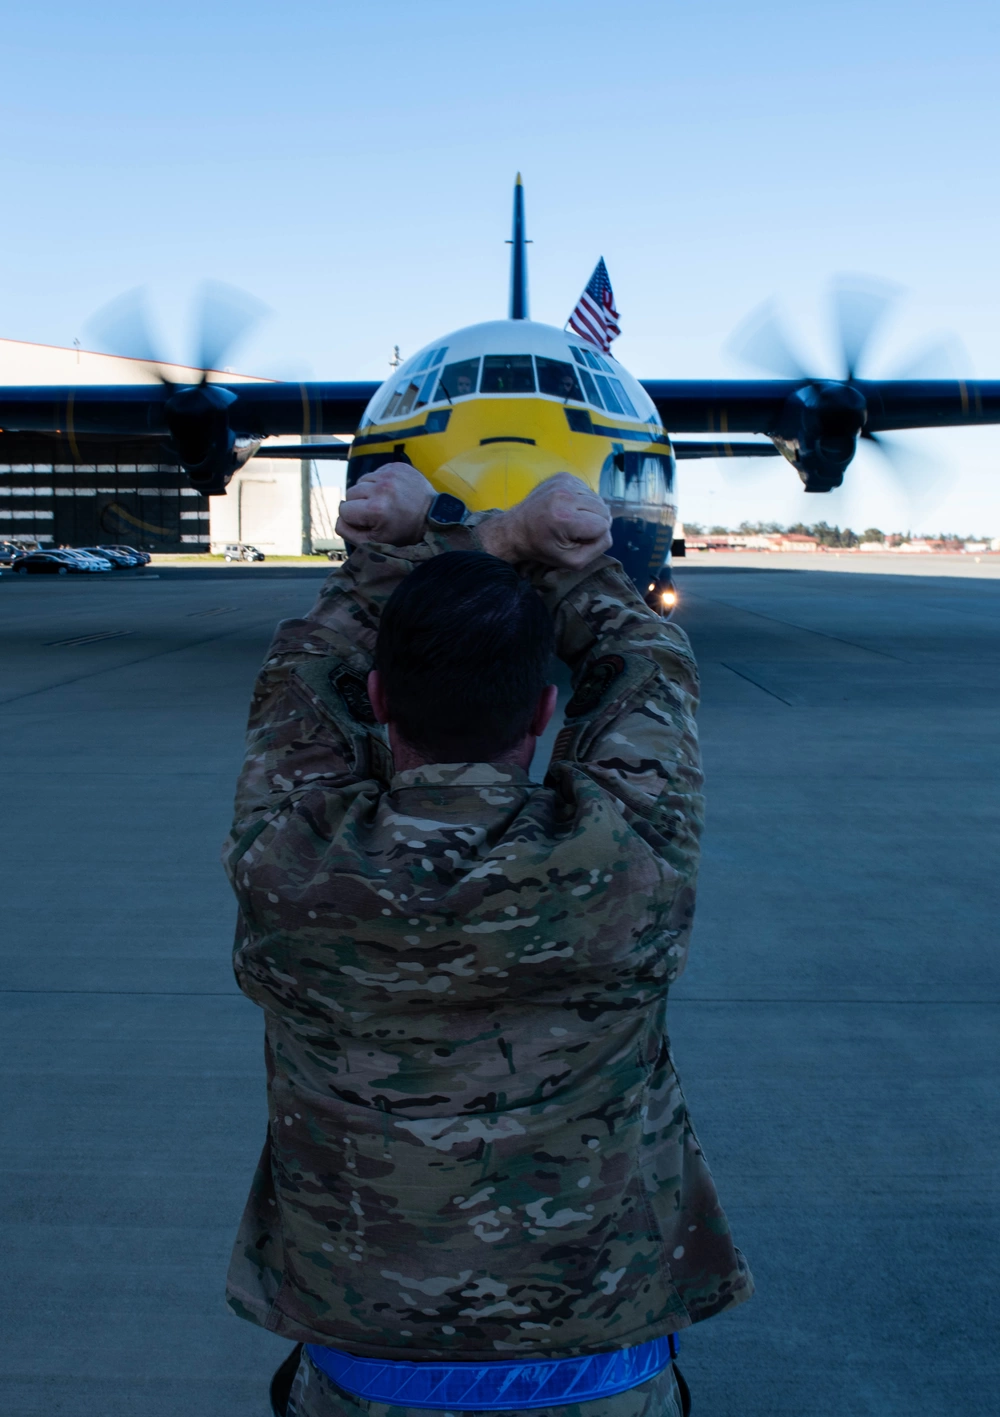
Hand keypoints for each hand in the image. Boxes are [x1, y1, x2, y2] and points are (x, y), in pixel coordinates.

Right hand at [336, 463, 434, 546]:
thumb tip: (337, 520)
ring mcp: (390, 474)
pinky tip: (391, 492)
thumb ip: (350, 533)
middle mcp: (381, 488)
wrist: (433, 516)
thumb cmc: (404, 532)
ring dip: (368, 492)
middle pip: (350, 493)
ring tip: (384, 502)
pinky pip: (375, 472)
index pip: (344, 510)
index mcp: (375, 509)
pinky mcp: (396, 466)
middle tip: (378, 513)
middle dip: (359, 505)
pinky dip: (379, 482)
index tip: (369, 523)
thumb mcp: (376, 541)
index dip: (353, 519)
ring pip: (362, 481)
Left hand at [479, 473, 611, 569]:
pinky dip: (582, 500)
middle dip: (594, 522)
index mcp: (565, 518)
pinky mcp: (563, 476)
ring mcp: (563, 482)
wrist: (517, 528)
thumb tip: (607, 529)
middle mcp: (565, 496)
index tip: (577, 538)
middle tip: (574, 529)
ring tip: (570, 518)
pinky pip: (587, 489)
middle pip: (604, 510)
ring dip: (589, 511)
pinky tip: (567, 507)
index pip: (603, 525)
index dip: (594, 536)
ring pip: (597, 499)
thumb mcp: (572, 561)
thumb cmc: (543, 547)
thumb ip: (597, 548)